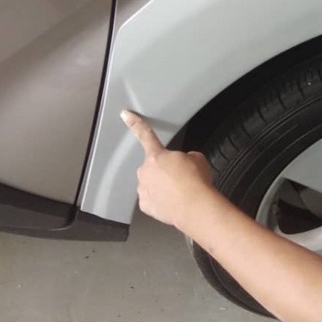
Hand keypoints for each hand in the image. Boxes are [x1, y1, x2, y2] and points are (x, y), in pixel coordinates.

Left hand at [121, 109, 214, 230]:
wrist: (195, 207)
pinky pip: (152, 199)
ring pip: (151, 184)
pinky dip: (161, 200)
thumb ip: (184, 157)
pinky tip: (173, 202)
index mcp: (157, 156)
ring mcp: (143, 190)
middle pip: (152, 167)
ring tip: (179, 192)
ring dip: (162, 186)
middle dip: (164, 170)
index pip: (145, 135)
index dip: (135, 123)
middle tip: (181, 177)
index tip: (125, 114)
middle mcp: (145, 172)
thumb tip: (183, 164)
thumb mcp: (196, 158)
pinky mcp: (146, 206)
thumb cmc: (196, 181)